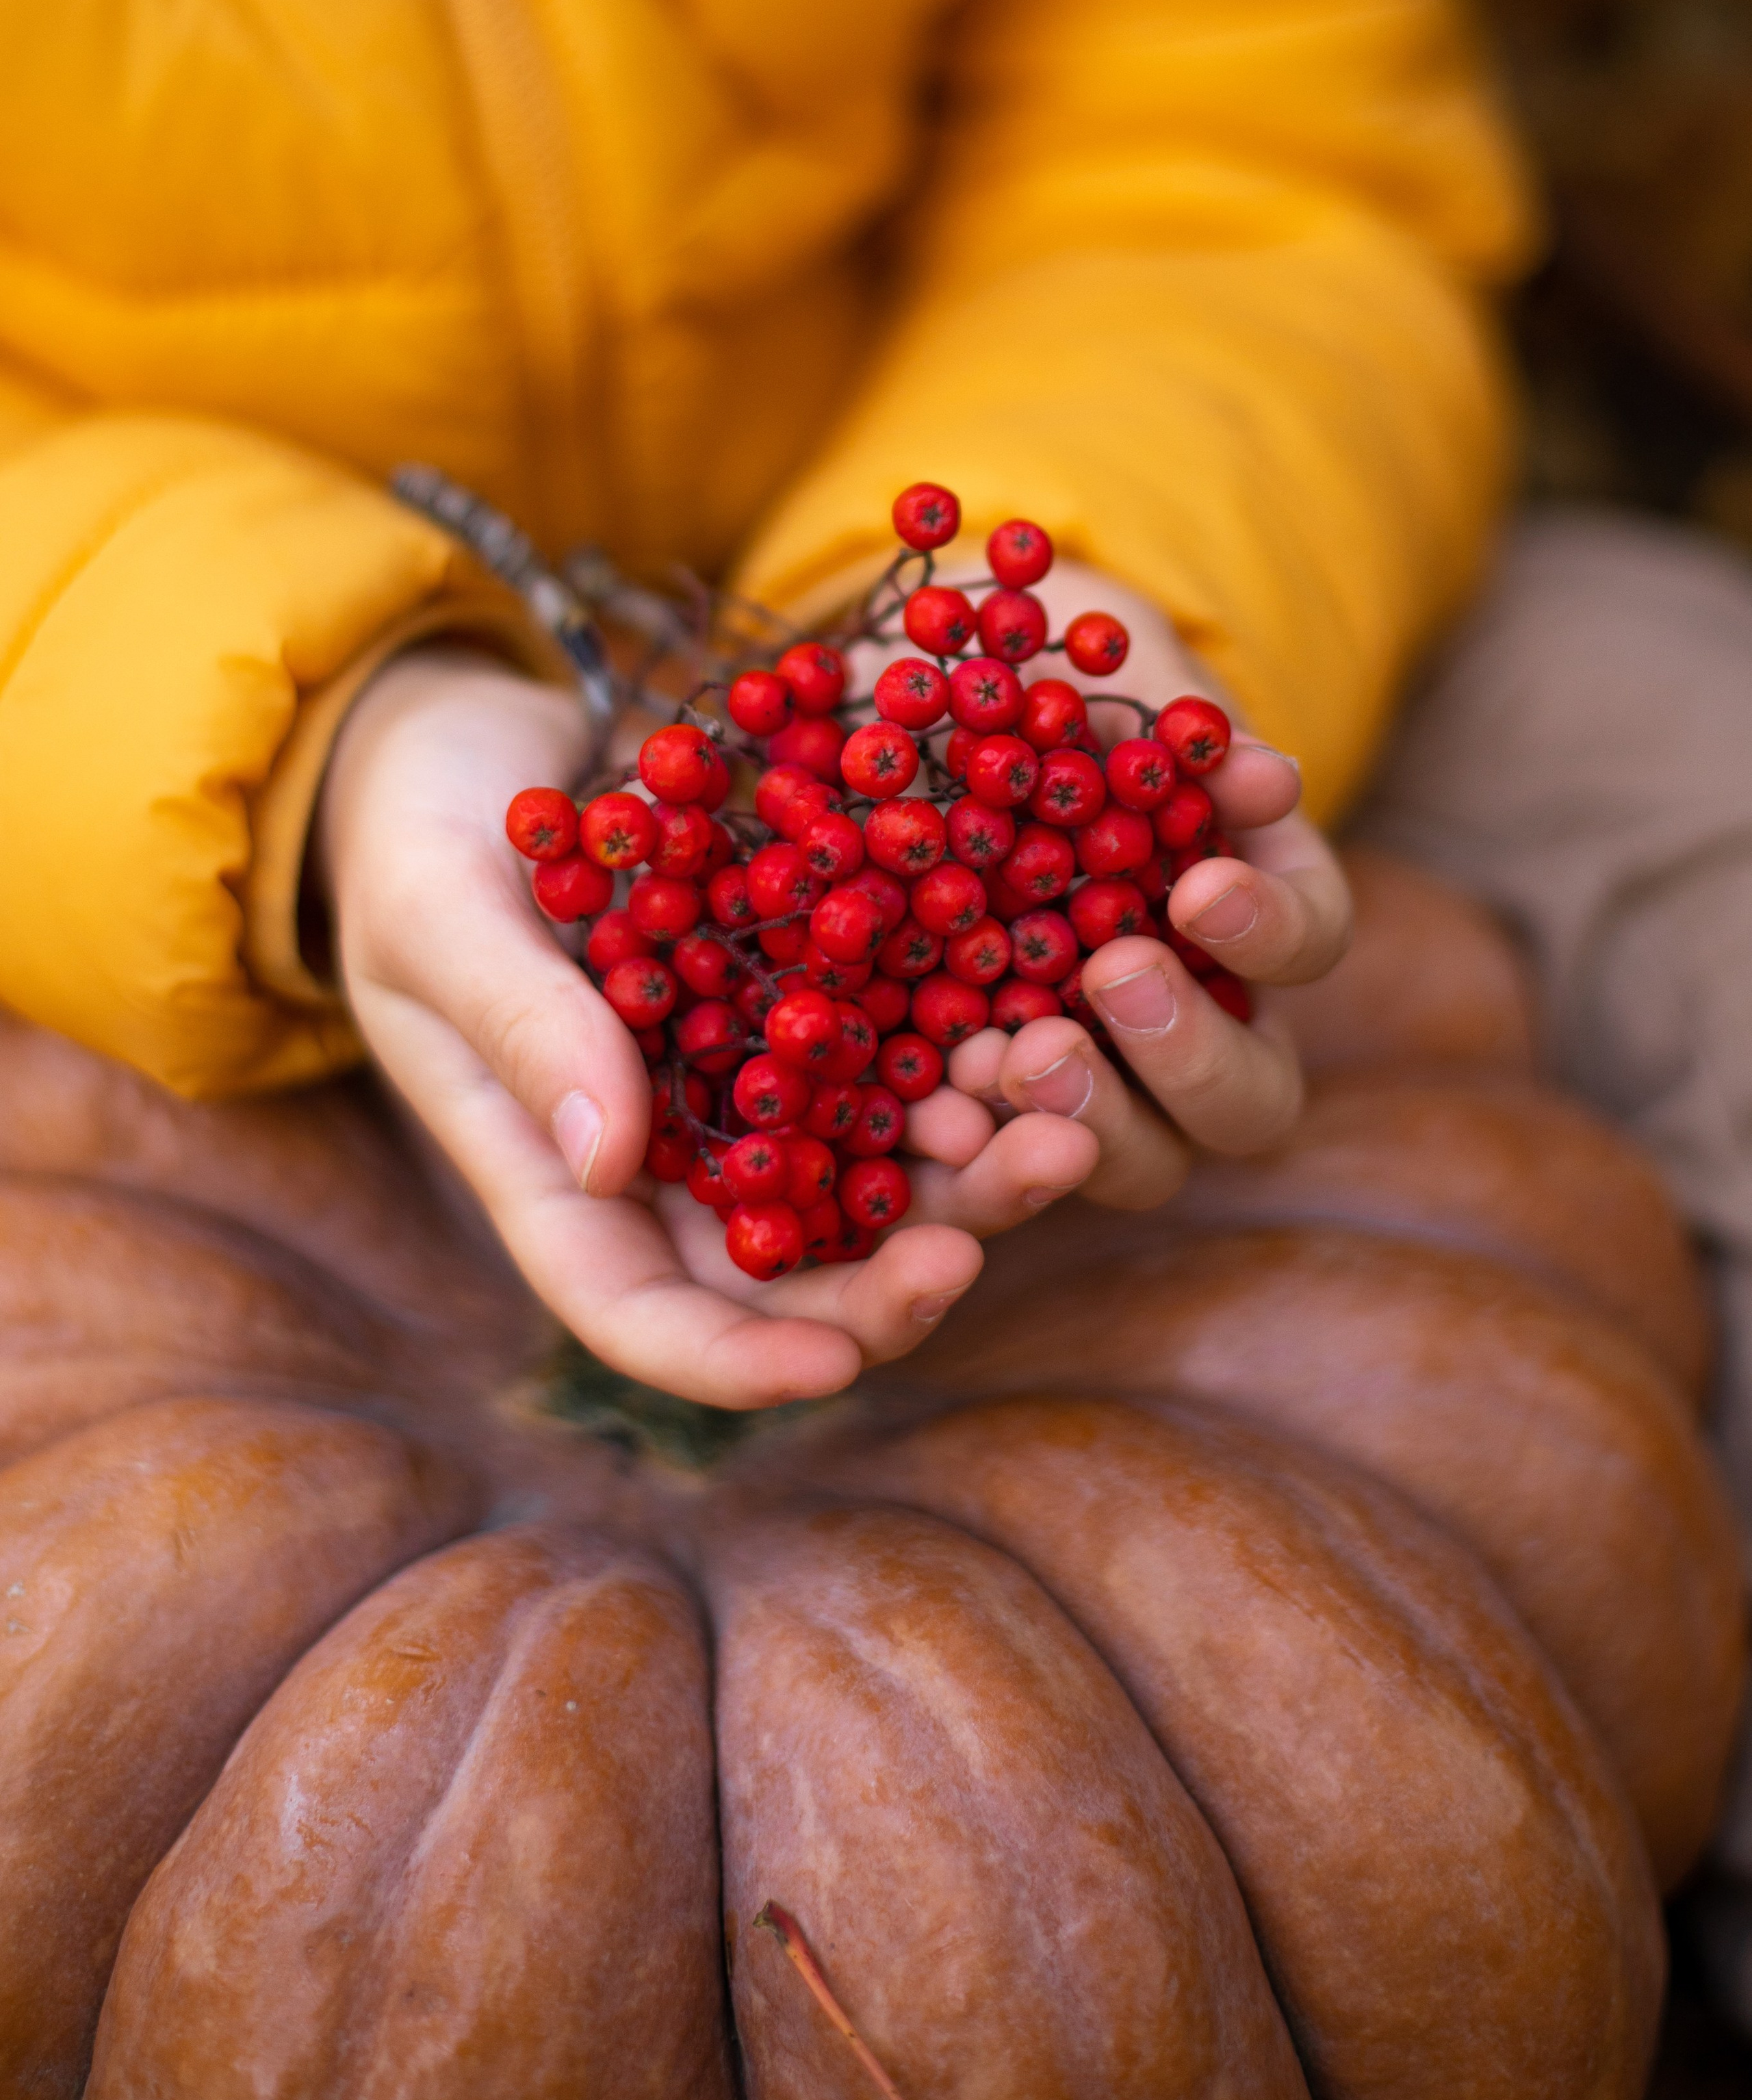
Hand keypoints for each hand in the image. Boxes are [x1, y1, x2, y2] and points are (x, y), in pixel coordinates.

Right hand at [315, 651, 982, 1410]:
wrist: (468, 736)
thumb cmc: (414, 832)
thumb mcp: (441, 915)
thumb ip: (520, 1028)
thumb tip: (606, 1162)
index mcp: (555, 1175)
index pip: (645, 1316)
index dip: (740, 1363)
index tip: (839, 1361)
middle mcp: (663, 1158)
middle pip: (795, 1270)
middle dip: (911, 1265)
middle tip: (1025, 1190)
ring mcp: (740, 1081)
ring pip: (872, 1173)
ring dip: (974, 1168)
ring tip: (1065, 1114)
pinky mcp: (799, 999)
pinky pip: (895, 1054)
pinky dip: (965, 1056)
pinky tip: (1039, 1023)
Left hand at [873, 563, 1351, 1221]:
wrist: (928, 741)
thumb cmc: (1047, 705)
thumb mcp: (1102, 687)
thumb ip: (1173, 726)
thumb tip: (1263, 775)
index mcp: (1250, 915)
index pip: (1307, 943)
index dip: (1268, 928)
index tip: (1198, 888)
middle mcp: (1202, 1025)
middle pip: (1252, 1099)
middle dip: (1190, 1055)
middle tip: (1111, 978)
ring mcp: (1107, 1088)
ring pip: (1147, 1162)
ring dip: (1090, 1122)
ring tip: (1008, 1057)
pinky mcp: (1001, 1119)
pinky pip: (1008, 1167)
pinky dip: (978, 1149)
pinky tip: (929, 1114)